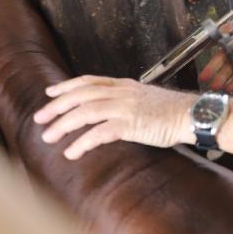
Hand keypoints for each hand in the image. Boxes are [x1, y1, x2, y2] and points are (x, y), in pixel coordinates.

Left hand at [33, 75, 192, 158]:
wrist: (191, 115)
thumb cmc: (172, 112)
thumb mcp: (146, 99)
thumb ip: (127, 101)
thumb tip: (112, 111)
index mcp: (125, 85)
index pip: (89, 81)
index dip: (67, 86)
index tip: (51, 92)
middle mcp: (122, 92)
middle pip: (81, 94)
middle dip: (57, 106)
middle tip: (40, 118)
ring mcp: (126, 107)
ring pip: (85, 111)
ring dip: (63, 124)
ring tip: (49, 137)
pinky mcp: (131, 124)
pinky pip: (99, 132)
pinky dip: (82, 142)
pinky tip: (72, 152)